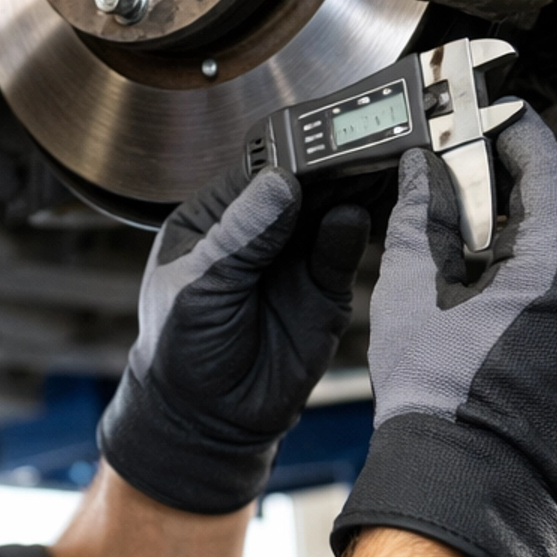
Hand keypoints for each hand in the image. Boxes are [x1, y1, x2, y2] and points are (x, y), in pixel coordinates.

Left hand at [98, 165, 369, 513]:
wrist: (207, 419)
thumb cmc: (180, 349)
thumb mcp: (198, 286)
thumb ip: (242, 236)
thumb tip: (282, 182)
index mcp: (219, 215)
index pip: (262, 169)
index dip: (291, 153)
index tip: (319, 137)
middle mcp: (263, 228)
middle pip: (307, 182)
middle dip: (333, 165)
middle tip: (361, 143)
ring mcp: (297, 257)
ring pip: (334, 208)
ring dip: (355, 186)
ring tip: (377, 166)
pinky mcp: (326, 289)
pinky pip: (347, 251)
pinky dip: (361, 229)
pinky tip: (364, 213)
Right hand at [332, 111, 556, 556]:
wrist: (469, 495)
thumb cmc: (438, 401)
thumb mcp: (411, 298)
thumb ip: (420, 222)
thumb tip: (422, 173)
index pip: (551, 169)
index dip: (522, 138)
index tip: (500, 124)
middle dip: (547, 190)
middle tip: (496, 194)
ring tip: (501, 266)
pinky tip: (523, 322)